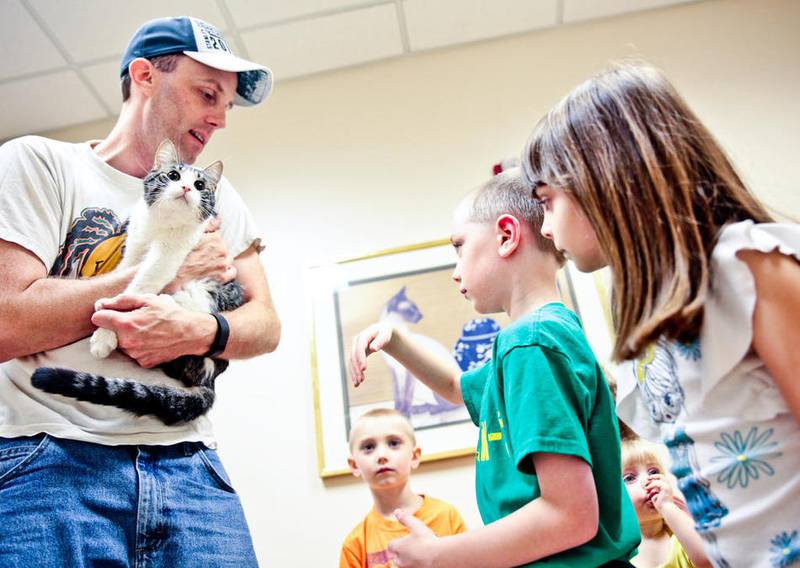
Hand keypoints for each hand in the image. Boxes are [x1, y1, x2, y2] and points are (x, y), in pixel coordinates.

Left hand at [92, 293, 213, 367]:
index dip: (104, 313)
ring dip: (128, 337)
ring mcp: (135, 354)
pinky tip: (151, 340)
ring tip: (146, 330)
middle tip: (136, 320)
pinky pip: (133, 353)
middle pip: (109, 333)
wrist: (190, 333)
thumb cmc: (170, 314)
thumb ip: (121, 300)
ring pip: (121, 344)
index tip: (112, 311)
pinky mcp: (143, 362)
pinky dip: (138, 347)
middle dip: (118, 326)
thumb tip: (102, 304)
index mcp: (126, 324)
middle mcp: (127, 342)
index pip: (98, 319)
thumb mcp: (148, 299)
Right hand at [163, 217, 235, 292]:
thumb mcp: (191, 233)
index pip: (217, 234)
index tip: (201, 241)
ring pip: (227, 258)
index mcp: (216, 238)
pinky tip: (218, 270)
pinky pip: (231, 273)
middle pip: (223, 246)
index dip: (208, 237)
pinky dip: (227, 272)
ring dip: (220, 259)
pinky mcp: (220, 275)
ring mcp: (222, 264)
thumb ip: (208, 225)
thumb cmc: (180, 252)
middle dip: (214, 248)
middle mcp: (222, 250)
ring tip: (206, 260)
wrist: (174, 271)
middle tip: (201, 252)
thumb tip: (219, 219)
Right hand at [350, 322, 394, 386]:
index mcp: (363, 335)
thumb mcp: (385, 335)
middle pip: (354, 356)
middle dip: (357, 368)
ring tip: (358, 383)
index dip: (361, 358)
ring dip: (354, 372)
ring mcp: (355, 348)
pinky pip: (353, 364)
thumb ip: (380, 341)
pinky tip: (356, 383)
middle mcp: (356, 341)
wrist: (381, 332)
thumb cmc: (385, 333)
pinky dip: (354, 373)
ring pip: (352, 362)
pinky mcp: (356, 354)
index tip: (364, 369)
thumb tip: (373, 348)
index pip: (360, 347)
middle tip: (361, 380)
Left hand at [387, 509, 439, 567]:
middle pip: (395, 558)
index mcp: (397, 548)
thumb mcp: (415, 525)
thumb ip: (405, 518)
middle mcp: (400, 560)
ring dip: (406, 561)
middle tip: (408, 549)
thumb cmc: (426, 540)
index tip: (402, 541)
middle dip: (399, 555)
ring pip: (402, 566)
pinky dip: (415, 565)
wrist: (439, 556)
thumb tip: (396, 511)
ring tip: (415, 556)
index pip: (390, 546)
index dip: (396, 543)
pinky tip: (422, 561)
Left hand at [644, 473, 673, 511]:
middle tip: (647, 478)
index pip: (661, 479)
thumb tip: (648, 490)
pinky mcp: (666, 488)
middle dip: (654, 476)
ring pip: (659, 479)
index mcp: (667, 488)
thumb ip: (654, 493)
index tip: (648, 480)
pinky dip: (651, 485)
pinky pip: (657, 483)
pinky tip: (647, 489)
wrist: (666, 510)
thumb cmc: (661, 506)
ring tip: (646, 487)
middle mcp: (668, 486)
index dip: (655, 478)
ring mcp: (668, 487)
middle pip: (662, 476)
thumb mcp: (656, 497)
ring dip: (651, 482)